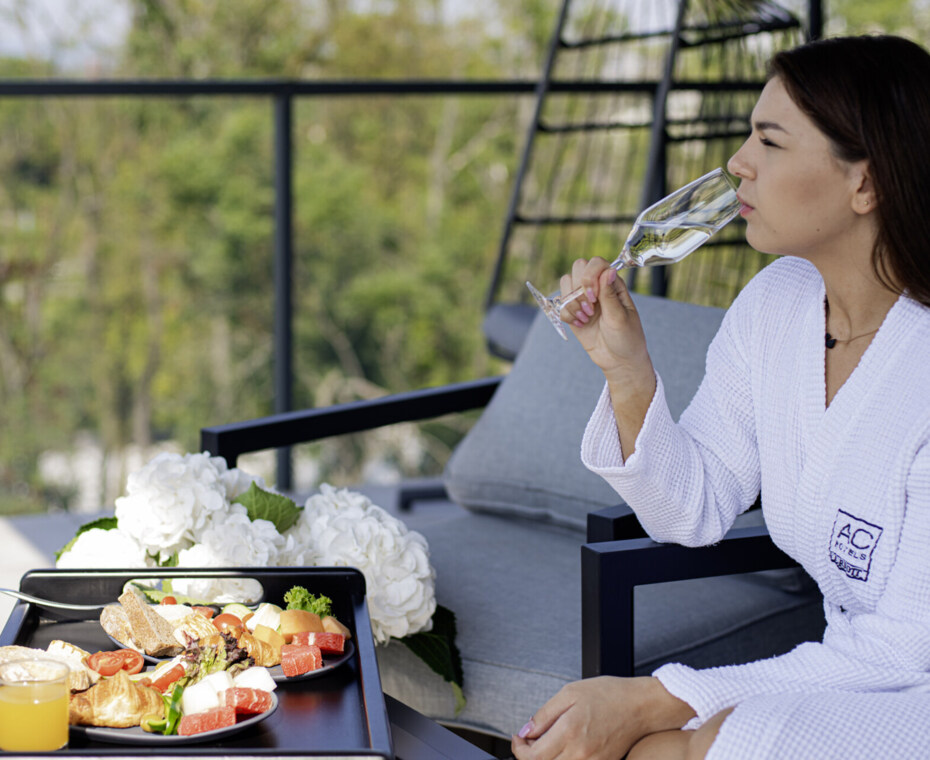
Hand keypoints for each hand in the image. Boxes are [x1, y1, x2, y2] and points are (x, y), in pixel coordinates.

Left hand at [511, 677, 694, 759]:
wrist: (641, 706)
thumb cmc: (610, 695)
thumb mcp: (570, 692)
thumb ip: (544, 714)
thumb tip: (526, 731)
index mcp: (569, 731)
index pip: (533, 755)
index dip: (519, 748)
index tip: (519, 738)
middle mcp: (580, 752)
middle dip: (530, 755)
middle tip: (529, 740)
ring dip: (546, 759)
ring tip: (546, 742)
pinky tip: (564, 747)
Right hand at [559, 258, 652, 391]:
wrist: (619, 361)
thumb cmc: (627, 338)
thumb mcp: (620, 317)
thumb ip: (610, 294)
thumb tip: (608, 270)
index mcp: (613, 284)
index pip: (596, 263)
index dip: (590, 276)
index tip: (594, 297)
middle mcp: (598, 287)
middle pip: (577, 268)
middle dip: (578, 289)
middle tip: (590, 308)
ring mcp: (584, 299)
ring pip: (565, 284)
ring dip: (572, 303)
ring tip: (586, 318)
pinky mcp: (574, 312)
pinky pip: (561, 305)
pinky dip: (568, 316)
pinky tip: (581, 325)